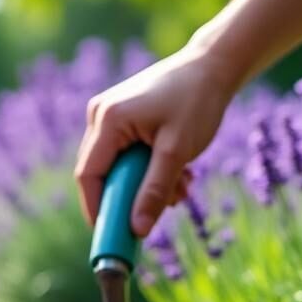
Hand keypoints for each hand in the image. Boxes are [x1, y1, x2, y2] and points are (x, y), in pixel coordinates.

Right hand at [74, 46, 239, 236]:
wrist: (213, 65)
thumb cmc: (197, 101)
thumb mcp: (178, 151)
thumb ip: (155, 191)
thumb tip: (138, 230)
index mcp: (108, 119)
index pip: (88, 175)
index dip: (96, 208)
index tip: (111, 235)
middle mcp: (100, 115)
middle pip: (101, 172)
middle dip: (129, 196)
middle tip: (158, 212)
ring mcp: (108, 114)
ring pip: (116, 166)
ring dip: (144, 184)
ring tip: (180, 186)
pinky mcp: (120, 117)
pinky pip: (124, 153)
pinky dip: (147, 168)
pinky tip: (176, 172)